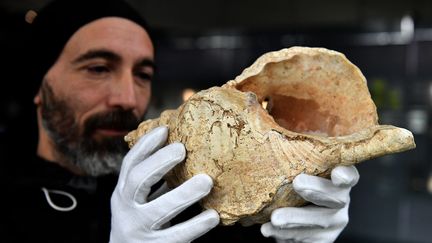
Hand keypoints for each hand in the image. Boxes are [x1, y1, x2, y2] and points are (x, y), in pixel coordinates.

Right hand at [110, 126, 219, 242]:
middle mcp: (125, 209)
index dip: (145, 146)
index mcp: (122, 192)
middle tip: (183, 149)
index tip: (164, 130)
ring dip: (184, 194)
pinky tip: (213, 216)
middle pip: (137, 181)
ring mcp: (138, 230)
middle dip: (159, 162)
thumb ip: (156, 181)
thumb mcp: (140, 200)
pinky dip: (195, 225)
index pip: (130, 164)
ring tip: (207, 181)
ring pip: (158, 210)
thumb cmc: (141, 223)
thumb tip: (183, 150)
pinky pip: (176, 236)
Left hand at [261, 165, 358, 242]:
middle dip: (316, 190)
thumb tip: (270, 133)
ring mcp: (333, 222)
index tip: (337, 173)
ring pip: (319, 222)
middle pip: (335, 198)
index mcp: (338, 178)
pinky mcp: (322, 239)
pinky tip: (269, 229)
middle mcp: (340, 200)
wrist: (290, 210)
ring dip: (295, 219)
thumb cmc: (292, 180)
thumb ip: (294, 156)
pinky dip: (286, 235)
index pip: (349, 175)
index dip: (345, 174)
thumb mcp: (296, 166)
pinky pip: (307, 239)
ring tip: (275, 218)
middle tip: (297, 183)